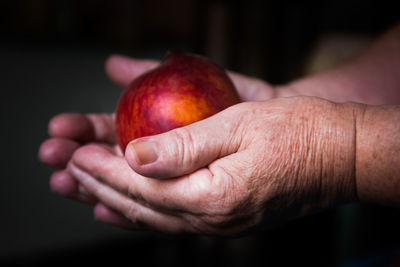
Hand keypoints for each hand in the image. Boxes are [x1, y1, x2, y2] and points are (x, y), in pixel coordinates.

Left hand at [67, 97, 356, 233]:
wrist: (339, 156)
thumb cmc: (297, 132)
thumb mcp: (239, 125)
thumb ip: (184, 146)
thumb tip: (136, 157)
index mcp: (214, 198)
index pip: (143, 187)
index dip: (104, 170)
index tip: (76, 153)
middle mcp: (213, 220)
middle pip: (141, 207)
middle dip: (98, 188)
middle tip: (65, 170)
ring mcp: (220, 223)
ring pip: (153, 217)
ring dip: (113, 202)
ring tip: (81, 191)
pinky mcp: (225, 215)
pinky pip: (172, 219)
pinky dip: (141, 213)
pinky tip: (121, 211)